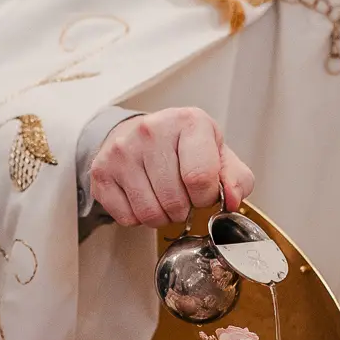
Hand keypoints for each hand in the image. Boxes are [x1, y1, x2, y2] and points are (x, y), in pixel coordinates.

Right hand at [89, 108, 254, 227]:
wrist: (140, 136)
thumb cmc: (185, 148)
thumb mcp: (220, 155)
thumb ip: (237, 179)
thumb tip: (232, 200)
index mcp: (188, 121)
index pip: (200, 179)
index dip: (205, 197)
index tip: (202, 191)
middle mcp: (151, 130)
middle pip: (174, 201)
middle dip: (183, 209)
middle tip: (181, 195)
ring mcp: (122, 151)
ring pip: (149, 214)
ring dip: (162, 217)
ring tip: (162, 197)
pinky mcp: (102, 171)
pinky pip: (127, 218)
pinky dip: (138, 217)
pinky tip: (142, 196)